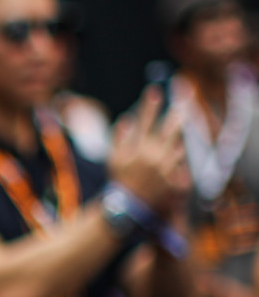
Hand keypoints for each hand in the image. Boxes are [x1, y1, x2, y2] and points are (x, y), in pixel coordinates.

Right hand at [107, 85, 188, 218]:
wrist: (129, 206)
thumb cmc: (119, 181)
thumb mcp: (113, 159)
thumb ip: (119, 138)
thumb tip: (126, 120)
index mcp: (136, 148)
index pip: (143, 121)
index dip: (149, 105)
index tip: (154, 90)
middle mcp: (151, 154)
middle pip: (167, 129)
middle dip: (175, 115)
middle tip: (183, 103)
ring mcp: (163, 165)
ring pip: (177, 144)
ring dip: (178, 137)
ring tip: (180, 128)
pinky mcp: (171, 176)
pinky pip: (179, 161)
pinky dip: (178, 155)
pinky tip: (177, 152)